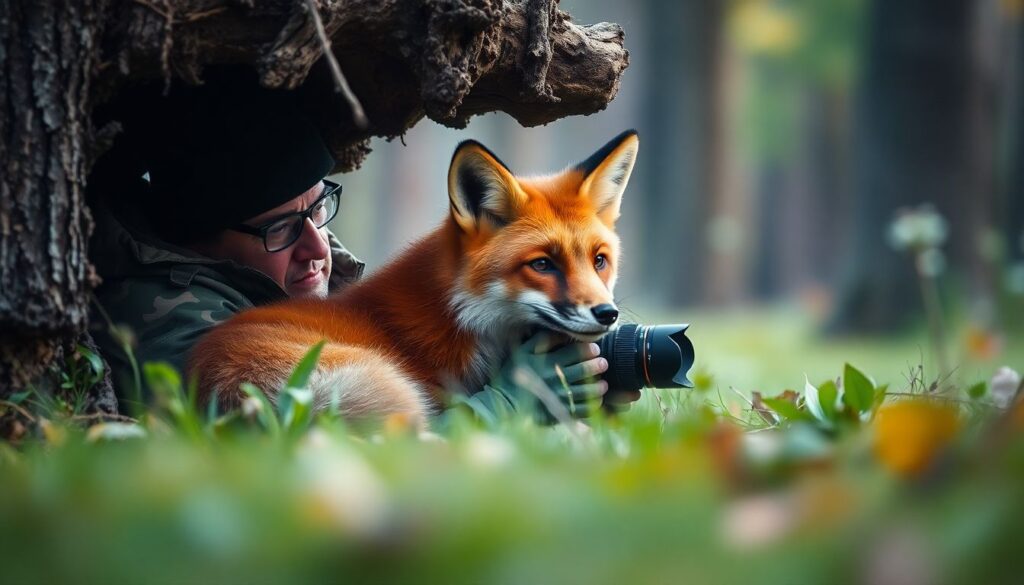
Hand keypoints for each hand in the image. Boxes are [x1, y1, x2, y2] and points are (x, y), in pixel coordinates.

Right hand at [489, 331, 609, 419]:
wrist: (503, 402)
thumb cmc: (513, 374)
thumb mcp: (523, 351)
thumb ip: (542, 338)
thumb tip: (562, 330)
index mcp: (548, 361)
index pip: (574, 352)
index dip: (588, 349)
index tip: (595, 348)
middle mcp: (555, 379)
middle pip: (583, 370)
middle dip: (597, 365)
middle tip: (603, 363)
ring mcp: (557, 397)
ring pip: (585, 391)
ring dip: (598, 387)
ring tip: (604, 385)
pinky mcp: (557, 413)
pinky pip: (580, 410)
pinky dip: (591, 406)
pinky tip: (596, 402)